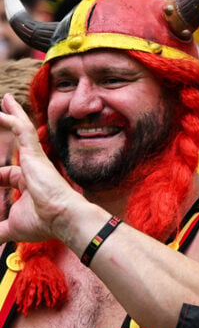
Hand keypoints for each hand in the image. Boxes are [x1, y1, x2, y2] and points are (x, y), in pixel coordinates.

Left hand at [0, 94, 84, 243]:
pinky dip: (12, 117)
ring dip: (10, 114)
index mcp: (28, 184)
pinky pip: (22, 129)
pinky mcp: (35, 154)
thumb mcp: (12, 227)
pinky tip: (4, 105)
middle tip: (0, 114)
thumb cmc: (44, 222)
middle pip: (14, 144)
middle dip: (8, 127)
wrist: (63, 218)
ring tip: (4, 100)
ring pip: (20, 130)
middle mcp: (32, 168)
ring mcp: (34, 159)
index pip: (5, 175)